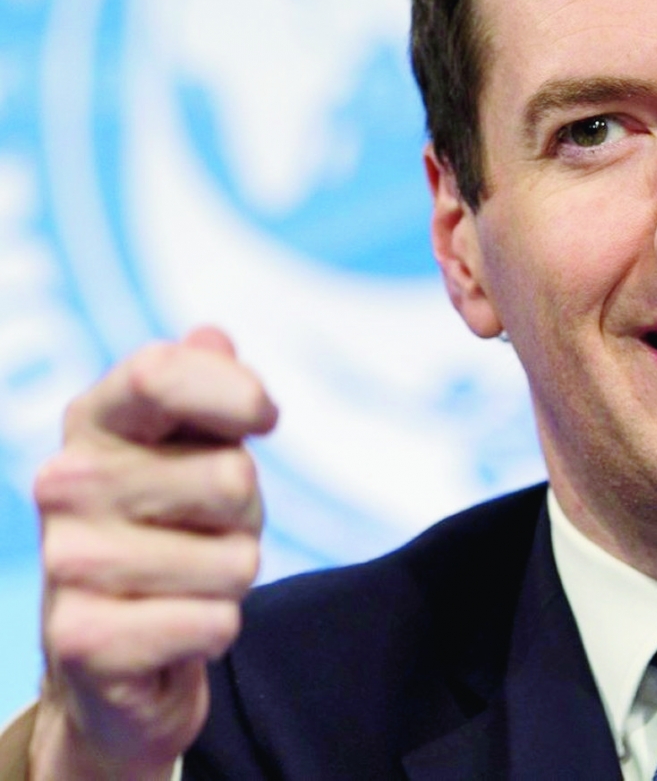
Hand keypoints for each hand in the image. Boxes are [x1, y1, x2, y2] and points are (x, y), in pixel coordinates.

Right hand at [28, 327, 277, 780]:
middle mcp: (64, 482)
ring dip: (232, 576)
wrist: (118, 646)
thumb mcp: (199, 441)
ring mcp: (67, 562)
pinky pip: (216, 622)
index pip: (160, 373)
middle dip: (246, 513)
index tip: (266, 419)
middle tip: (205, 529)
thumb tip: (211, 336)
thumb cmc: (174, 518)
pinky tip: (173, 627)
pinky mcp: (81, 641)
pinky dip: (215, 628)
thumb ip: (208, 384)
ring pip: (236, 559)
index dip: (236, 394)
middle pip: (231, 478)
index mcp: (95, 419)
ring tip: (186, 579)